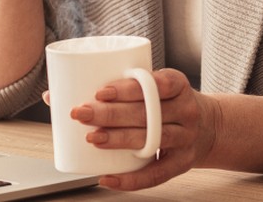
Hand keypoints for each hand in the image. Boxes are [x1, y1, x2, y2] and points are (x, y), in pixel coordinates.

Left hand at [72, 68, 216, 190]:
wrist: (210, 127)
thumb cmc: (166, 103)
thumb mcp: (153, 87)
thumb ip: (113, 87)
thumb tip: (52, 94)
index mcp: (177, 84)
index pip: (154, 83)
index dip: (127, 88)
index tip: (100, 91)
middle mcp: (185, 110)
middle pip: (147, 113)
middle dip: (110, 113)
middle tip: (81, 113)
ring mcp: (186, 138)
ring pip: (152, 139)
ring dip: (119, 140)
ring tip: (93, 138)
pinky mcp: (182, 163)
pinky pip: (157, 174)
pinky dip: (130, 180)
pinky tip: (107, 178)